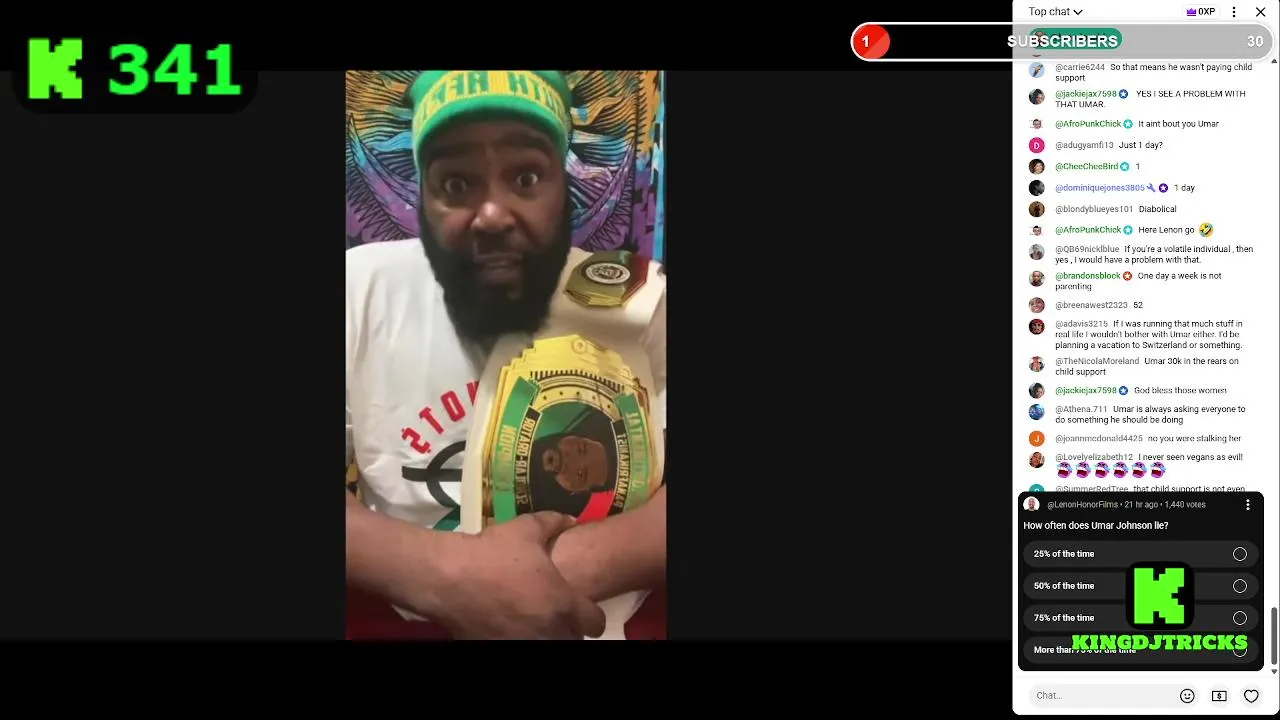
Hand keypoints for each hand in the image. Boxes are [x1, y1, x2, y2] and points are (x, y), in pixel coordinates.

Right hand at [433, 512, 605, 639]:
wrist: (448, 577)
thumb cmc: (492, 552)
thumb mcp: (526, 529)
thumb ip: (553, 523)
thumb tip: (571, 519)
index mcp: (562, 602)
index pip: (594, 623)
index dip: (590, 615)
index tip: (582, 609)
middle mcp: (548, 629)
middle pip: (573, 640)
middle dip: (569, 629)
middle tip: (557, 615)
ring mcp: (523, 642)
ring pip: (548, 646)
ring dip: (547, 635)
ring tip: (534, 622)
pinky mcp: (498, 648)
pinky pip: (518, 646)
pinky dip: (519, 638)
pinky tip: (509, 627)